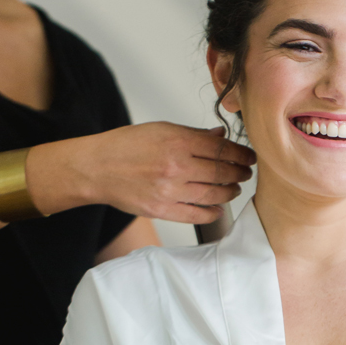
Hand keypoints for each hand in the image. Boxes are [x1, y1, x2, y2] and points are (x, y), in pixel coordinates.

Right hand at [30, 123, 254, 224]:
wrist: (96, 168)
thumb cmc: (126, 146)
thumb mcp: (161, 129)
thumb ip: (193, 135)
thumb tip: (220, 137)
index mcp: (178, 141)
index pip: (223, 149)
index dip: (241, 154)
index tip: (249, 157)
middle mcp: (176, 166)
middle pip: (222, 172)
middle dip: (240, 173)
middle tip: (246, 173)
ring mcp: (169, 190)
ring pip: (213, 195)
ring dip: (229, 192)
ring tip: (234, 189)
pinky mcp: (162, 210)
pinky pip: (196, 215)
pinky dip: (212, 212)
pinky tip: (217, 208)